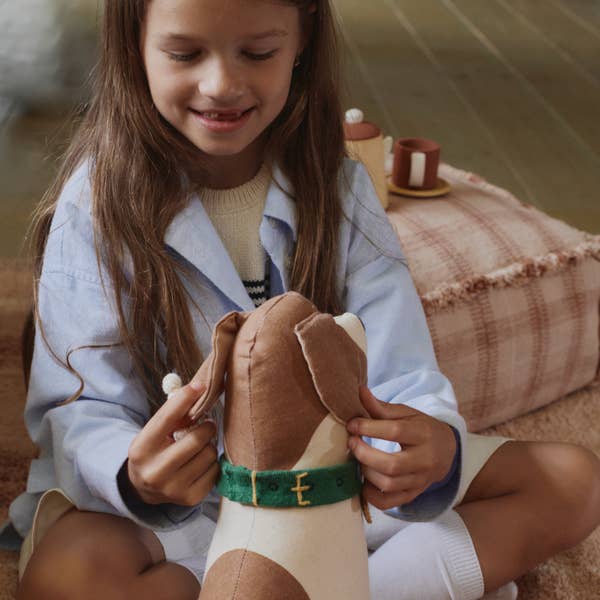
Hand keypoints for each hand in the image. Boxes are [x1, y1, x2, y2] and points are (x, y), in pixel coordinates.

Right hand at [126, 379, 219, 506]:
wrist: (144, 489)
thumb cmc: (155, 451)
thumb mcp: (154, 432)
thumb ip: (173, 413)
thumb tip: (199, 388)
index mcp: (142, 449)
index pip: (166, 418)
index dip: (185, 398)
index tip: (200, 385)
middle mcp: (155, 472)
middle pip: (196, 439)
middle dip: (207, 427)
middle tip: (207, 424)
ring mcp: (173, 488)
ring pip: (209, 454)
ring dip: (210, 445)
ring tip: (200, 446)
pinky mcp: (190, 498)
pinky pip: (215, 471)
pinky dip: (212, 462)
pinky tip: (201, 462)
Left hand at [347, 386, 456, 510]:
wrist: (446, 450)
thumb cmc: (421, 427)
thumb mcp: (406, 413)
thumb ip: (381, 406)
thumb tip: (359, 391)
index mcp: (424, 434)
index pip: (395, 431)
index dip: (369, 427)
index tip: (352, 424)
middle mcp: (425, 460)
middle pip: (392, 465)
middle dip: (364, 454)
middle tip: (351, 443)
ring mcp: (420, 481)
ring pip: (389, 485)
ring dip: (365, 472)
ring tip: (357, 459)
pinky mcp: (413, 495)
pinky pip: (389, 503)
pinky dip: (371, 495)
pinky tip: (364, 480)